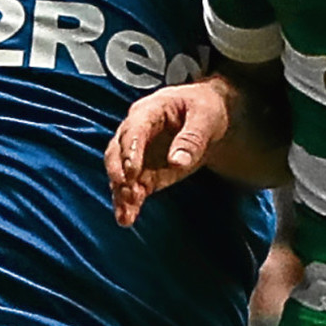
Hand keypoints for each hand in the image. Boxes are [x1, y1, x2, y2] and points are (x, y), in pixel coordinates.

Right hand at [107, 79, 234, 227]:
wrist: (209, 116)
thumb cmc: (205, 107)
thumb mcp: (206, 116)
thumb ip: (192, 138)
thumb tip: (177, 162)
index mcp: (149, 111)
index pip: (133, 130)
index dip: (130, 151)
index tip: (132, 172)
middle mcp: (136, 132)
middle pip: (116, 152)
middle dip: (119, 175)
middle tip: (127, 194)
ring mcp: (137, 153)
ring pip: (120, 173)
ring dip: (121, 194)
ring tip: (126, 215)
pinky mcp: (145, 172)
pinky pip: (132, 187)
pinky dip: (129, 202)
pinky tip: (127, 217)